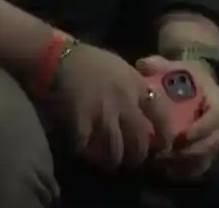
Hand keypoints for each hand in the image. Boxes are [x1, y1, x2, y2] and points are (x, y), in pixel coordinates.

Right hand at [44, 44, 158, 170]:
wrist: (54, 55)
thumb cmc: (86, 58)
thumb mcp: (119, 65)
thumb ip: (133, 85)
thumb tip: (143, 106)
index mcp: (135, 86)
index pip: (160, 116)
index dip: (164, 135)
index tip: (161, 146)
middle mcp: (124, 102)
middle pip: (140, 140)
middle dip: (138, 155)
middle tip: (132, 160)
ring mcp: (103, 114)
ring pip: (116, 150)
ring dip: (114, 160)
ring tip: (109, 163)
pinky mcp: (81, 123)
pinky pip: (87, 148)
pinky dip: (86, 153)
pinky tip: (84, 153)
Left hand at [135, 56, 218, 179]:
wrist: (190, 81)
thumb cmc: (180, 74)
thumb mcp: (171, 65)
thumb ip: (157, 64)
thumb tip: (143, 65)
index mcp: (216, 99)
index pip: (217, 116)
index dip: (203, 128)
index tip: (183, 136)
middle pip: (213, 142)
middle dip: (192, 151)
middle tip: (169, 155)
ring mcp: (214, 136)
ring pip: (207, 156)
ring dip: (188, 163)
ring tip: (165, 165)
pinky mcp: (206, 148)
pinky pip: (201, 164)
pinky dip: (187, 171)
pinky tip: (169, 172)